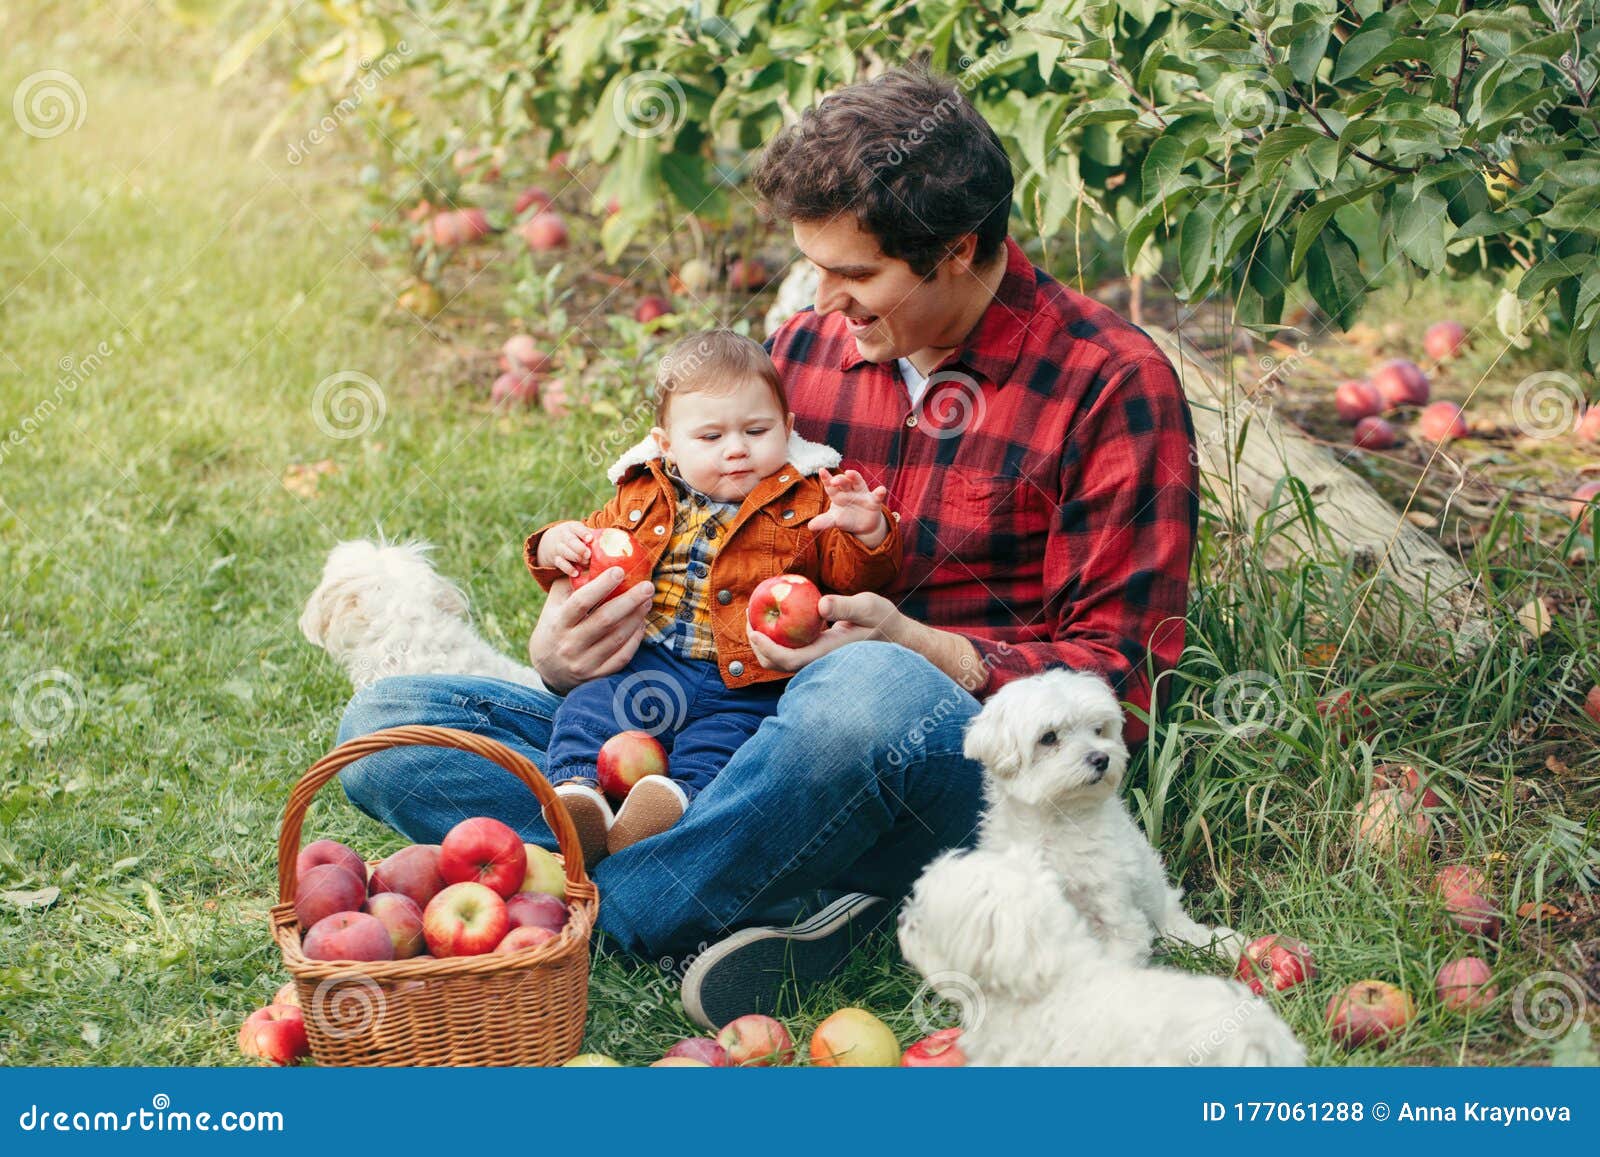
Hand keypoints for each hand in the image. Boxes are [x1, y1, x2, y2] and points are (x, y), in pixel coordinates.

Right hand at [528, 568, 653, 692]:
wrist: (548, 670)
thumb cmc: (554, 628)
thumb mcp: (553, 606)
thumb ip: (569, 585)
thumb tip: (591, 560)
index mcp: (558, 623)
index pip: (581, 602)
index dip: (601, 585)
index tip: (620, 570)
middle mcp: (570, 644)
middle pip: (605, 620)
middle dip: (630, 601)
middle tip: (647, 586)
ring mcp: (584, 663)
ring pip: (617, 638)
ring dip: (636, 617)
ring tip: (647, 600)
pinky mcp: (597, 676)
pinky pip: (623, 656)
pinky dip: (635, 639)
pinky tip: (641, 623)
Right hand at [538, 521, 593, 577]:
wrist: (552, 542)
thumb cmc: (575, 537)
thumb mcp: (581, 532)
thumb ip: (594, 536)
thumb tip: (615, 541)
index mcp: (573, 527)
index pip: (577, 528)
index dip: (583, 533)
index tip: (590, 539)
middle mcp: (564, 536)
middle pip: (570, 541)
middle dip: (580, 548)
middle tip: (588, 555)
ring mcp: (558, 547)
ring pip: (565, 551)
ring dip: (576, 558)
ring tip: (586, 564)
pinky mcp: (555, 559)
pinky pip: (561, 564)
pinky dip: (569, 569)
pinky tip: (576, 573)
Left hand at [745, 591, 901, 672]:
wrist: (894, 635)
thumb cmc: (883, 620)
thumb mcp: (868, 607)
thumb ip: (846, 606)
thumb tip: (822, 605)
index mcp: (827, 653)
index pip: (789, 660)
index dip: (767, 649)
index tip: (754, 630)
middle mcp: (818, 659)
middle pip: (778, 663)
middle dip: (758, 644)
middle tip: (749, 615)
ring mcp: (817, 656)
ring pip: (781, 657)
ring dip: (764, 639)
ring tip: (755, 613)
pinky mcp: (817, 650)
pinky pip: (790, 646)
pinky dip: (777, 634)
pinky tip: (774, 612)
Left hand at [807, 467, 887, 539]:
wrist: (863, 526)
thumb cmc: (846, 518)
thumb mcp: (835, 520)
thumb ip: (824, 522)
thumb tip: (810, 526)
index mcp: (837, 494)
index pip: (830, 485)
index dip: (826, 478)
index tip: (821, 470)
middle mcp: (849, 491)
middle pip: (844, 482)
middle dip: (839, 480)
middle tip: (834, 480)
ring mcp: (862, 494)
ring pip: (858, 482)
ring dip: (855, 477)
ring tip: (850, 473)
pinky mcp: (873, 501)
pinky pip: (877, 496)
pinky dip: (879, 493)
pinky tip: (881, 490)